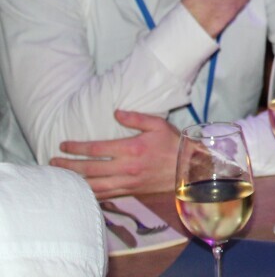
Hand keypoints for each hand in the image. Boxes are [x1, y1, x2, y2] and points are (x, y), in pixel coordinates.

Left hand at [50, 110, 179, 198]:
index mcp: (132, 148)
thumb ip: (136, 118)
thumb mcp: (158, 124)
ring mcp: (127, 182)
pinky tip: (79, 191)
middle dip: (68, 165)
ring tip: (60, 176)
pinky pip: (105, 195)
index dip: (77, 148)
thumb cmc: (173, 144)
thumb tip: (116, 112)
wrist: (187, 169)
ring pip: (94, 184)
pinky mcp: (130, 192)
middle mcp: (126, 167)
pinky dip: (89, 194)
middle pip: (90, 168)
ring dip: (74, 181)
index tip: (63, 145)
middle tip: (53, 162)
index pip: (96, 149)